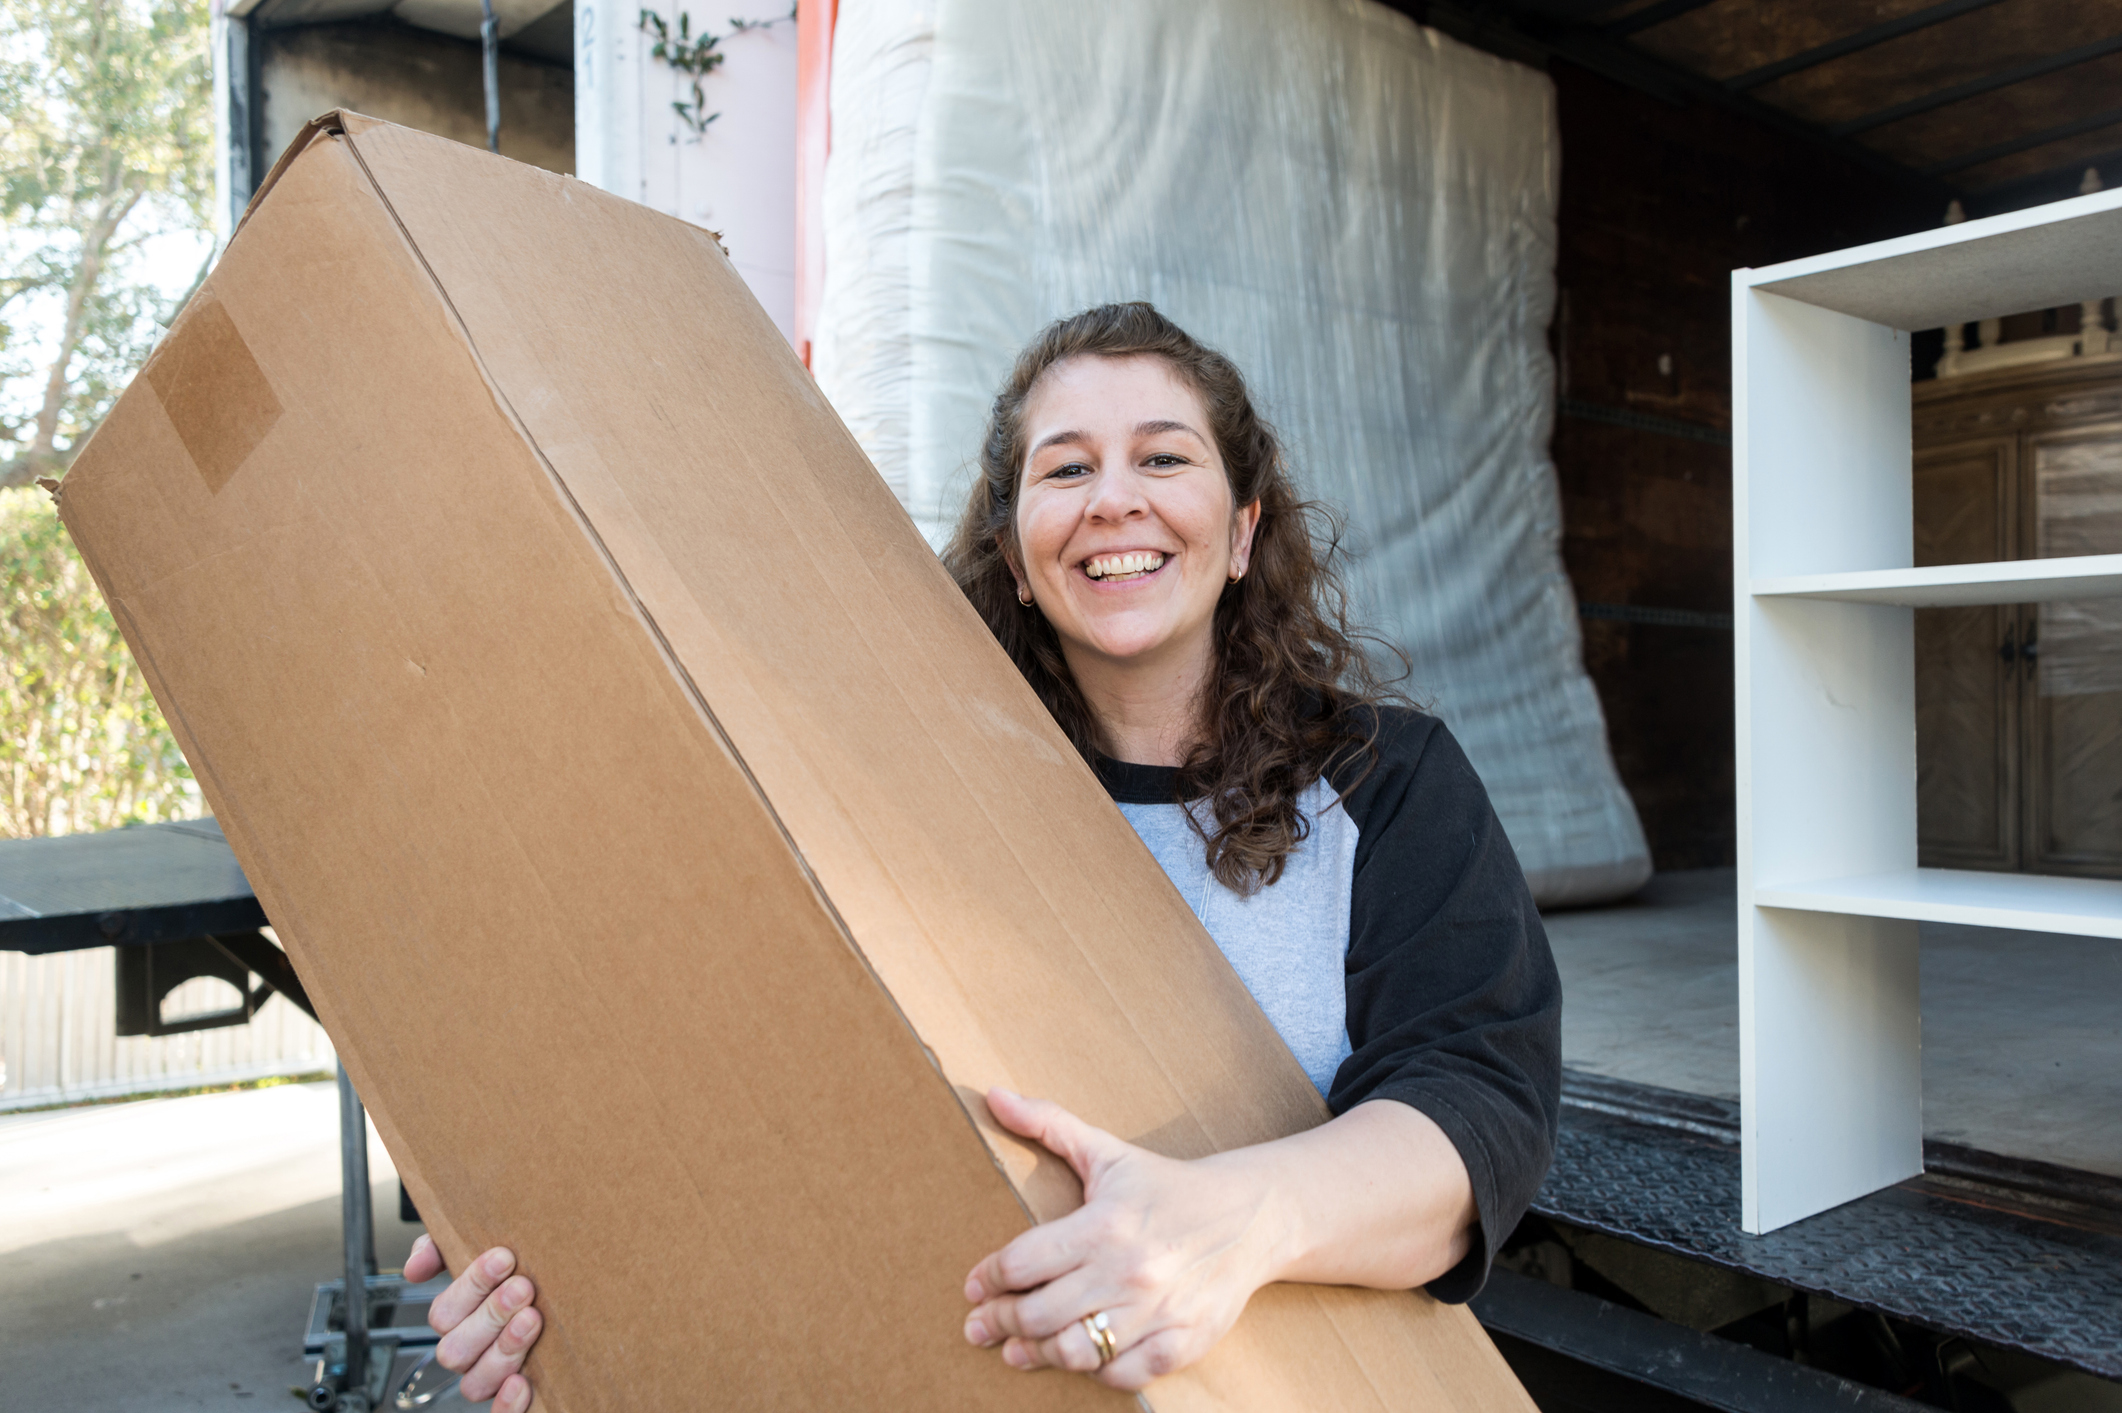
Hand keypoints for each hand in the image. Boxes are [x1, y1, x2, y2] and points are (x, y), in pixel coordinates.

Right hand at [404, 1235, 541, 1410]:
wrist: (564, 1291)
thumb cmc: (517, 1272)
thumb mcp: (479, 1248)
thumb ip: (440, 1249)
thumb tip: (415, 1268)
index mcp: (457, 1319)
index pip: (445, 1313)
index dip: (472, 1285)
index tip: (503, 1257)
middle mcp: (468, 1352)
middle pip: (457, 1348)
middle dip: (491, 1315)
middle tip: (522, 1287)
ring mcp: (490, 1377)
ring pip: (475, 1382)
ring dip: (503, 1350)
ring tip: (531, 1319)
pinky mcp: (514, 1400)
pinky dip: (507, 1404)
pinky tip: (523, 1382)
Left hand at [961, 1088, 1286, 1390]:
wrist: (1250, 1216)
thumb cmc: (1167, 1185)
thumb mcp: (1108, 1152)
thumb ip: (1049, 1124)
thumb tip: (993, 1096)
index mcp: (1104, 1224)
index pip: (1022, 1263)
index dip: (988, 1279)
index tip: (973, 1288)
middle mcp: (1127, 1271)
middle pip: (1038, 1313)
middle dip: (999, 1323)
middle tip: (979, 1327)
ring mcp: (1156, 1311)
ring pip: (1075, 1350)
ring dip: (1036, 1353)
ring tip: (1015, 1351)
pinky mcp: (1182, 1341)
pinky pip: (1122, 1373)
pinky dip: (1096, 1370)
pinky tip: (1080, 1357)